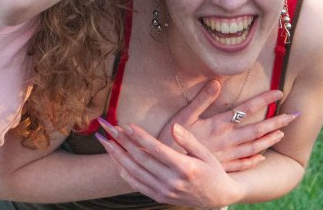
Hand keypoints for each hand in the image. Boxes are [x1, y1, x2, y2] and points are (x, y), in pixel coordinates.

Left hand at [96, 119, 243, 206]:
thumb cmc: (213, 170)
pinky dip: (124, 171)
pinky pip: (136, 184)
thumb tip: (174, 126)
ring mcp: (164, 191)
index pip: (156, 149)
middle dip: (122, 141)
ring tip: (105, 141)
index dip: (140, 136)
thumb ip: (188, 140)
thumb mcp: (206, 153)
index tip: (127, 125)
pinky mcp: (159, 197)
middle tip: (109, 128)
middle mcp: (172, 181)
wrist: (217, 197)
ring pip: (134, 172)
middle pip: (140, 159)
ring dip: (117, 156)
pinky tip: (115, 159)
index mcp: (185, 168)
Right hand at [160, 80, 295, 171]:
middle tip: (296, 115)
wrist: (166, 167)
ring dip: (271, 139)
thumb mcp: (184, 115)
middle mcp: (227, 140)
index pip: (246, 109)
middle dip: (278, 121)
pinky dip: (255, 159)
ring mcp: (227, 155)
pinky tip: (263, 156)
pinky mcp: (223, 167)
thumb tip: (216, 81)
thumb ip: (201, 99)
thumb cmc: (171, 138)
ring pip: (255, 146)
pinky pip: (244, 163)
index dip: (263, 100)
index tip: (279, 92)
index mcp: (218, 124)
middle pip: (257, 129)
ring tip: (284, 133)